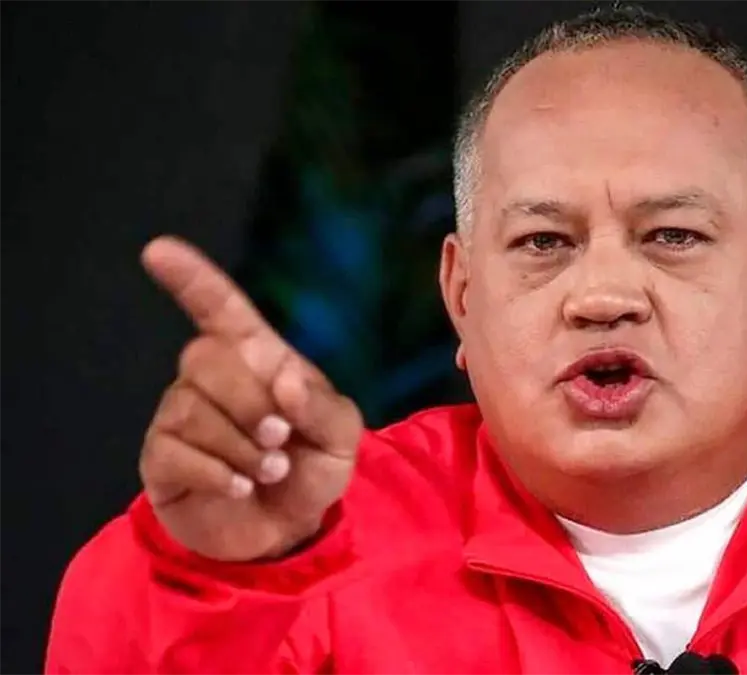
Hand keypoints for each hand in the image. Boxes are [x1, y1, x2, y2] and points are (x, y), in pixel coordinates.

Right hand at [138, 236, 362, 561]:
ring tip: (269, 472)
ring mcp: (181, 416)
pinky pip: (174, 450)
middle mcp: (212, 378)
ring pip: (189, 407)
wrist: (288, 532)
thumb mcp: (341, 437)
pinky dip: (216, 471)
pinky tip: (240, 486)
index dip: (193, 279)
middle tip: (279, 438)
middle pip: (204, 357)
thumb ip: (323, 406)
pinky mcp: (162, 458)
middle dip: (247, 400)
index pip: (220, 309)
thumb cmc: (313, 469)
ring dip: (240, 445)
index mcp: (258, 357)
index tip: (158, 250)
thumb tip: (285, 379)